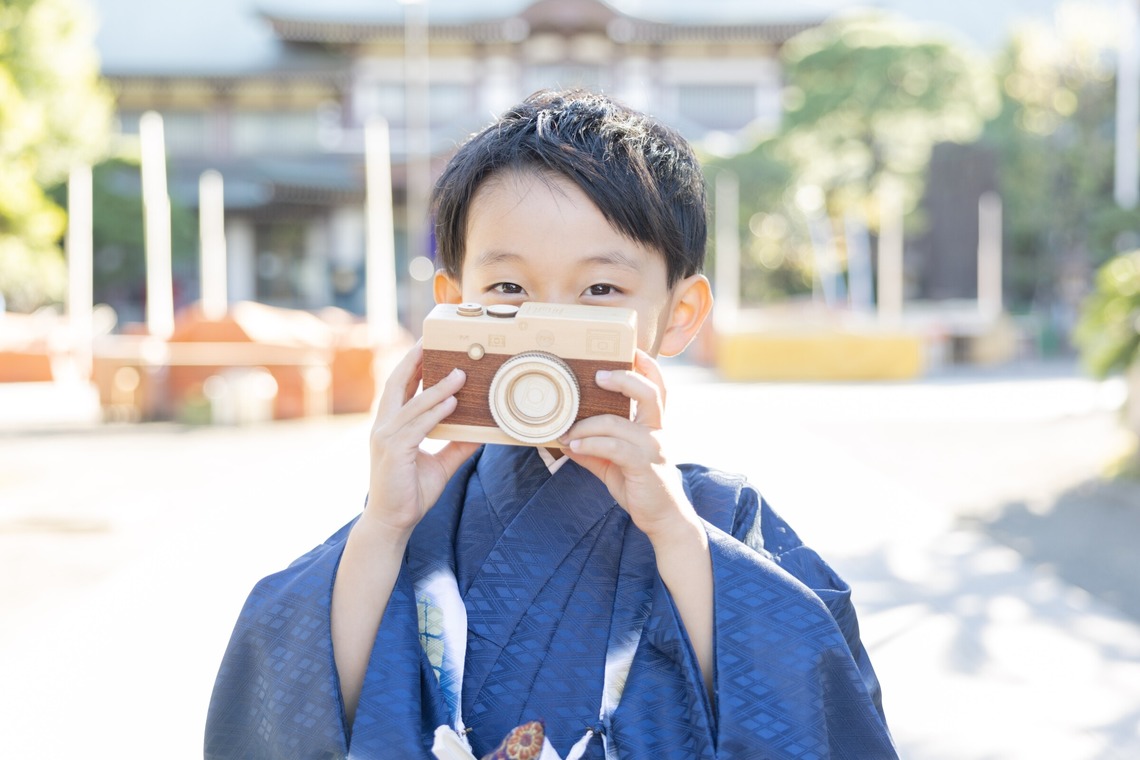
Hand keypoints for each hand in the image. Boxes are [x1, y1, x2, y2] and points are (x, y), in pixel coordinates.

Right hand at [365, 341, 478, 536]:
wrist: (393, 522)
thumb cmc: (411, 492)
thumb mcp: (440, 464)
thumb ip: (457, 445)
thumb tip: (481, 432)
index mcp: (391, 426)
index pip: (400, 388)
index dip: (412, 365)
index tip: (427, 346)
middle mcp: (384, 426)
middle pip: (397, 383)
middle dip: (414, 361)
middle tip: (431, 341)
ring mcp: (386, 438)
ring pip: (414, 404)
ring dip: (438, 387)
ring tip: (460, 373)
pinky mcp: (394, 451)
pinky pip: (418, 425)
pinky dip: (435, 412)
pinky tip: (453, 403)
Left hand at [561, 350, 698, 542]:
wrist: (665, 520)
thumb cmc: (642, 488)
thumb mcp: (615, 466)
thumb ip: (594, 451)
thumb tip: (566, 440)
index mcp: (654, 426)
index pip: (658, 388)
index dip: (648, 367)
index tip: (633, 350)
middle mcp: (657, 432)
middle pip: (649, 392)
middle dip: (624, 378)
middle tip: (597, 375)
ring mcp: (653, 447)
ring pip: (617, 422)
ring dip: (586, 424)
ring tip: (566, 431)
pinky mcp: (644, 465)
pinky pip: (613, 447)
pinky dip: (590, 443)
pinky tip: (573, 446)